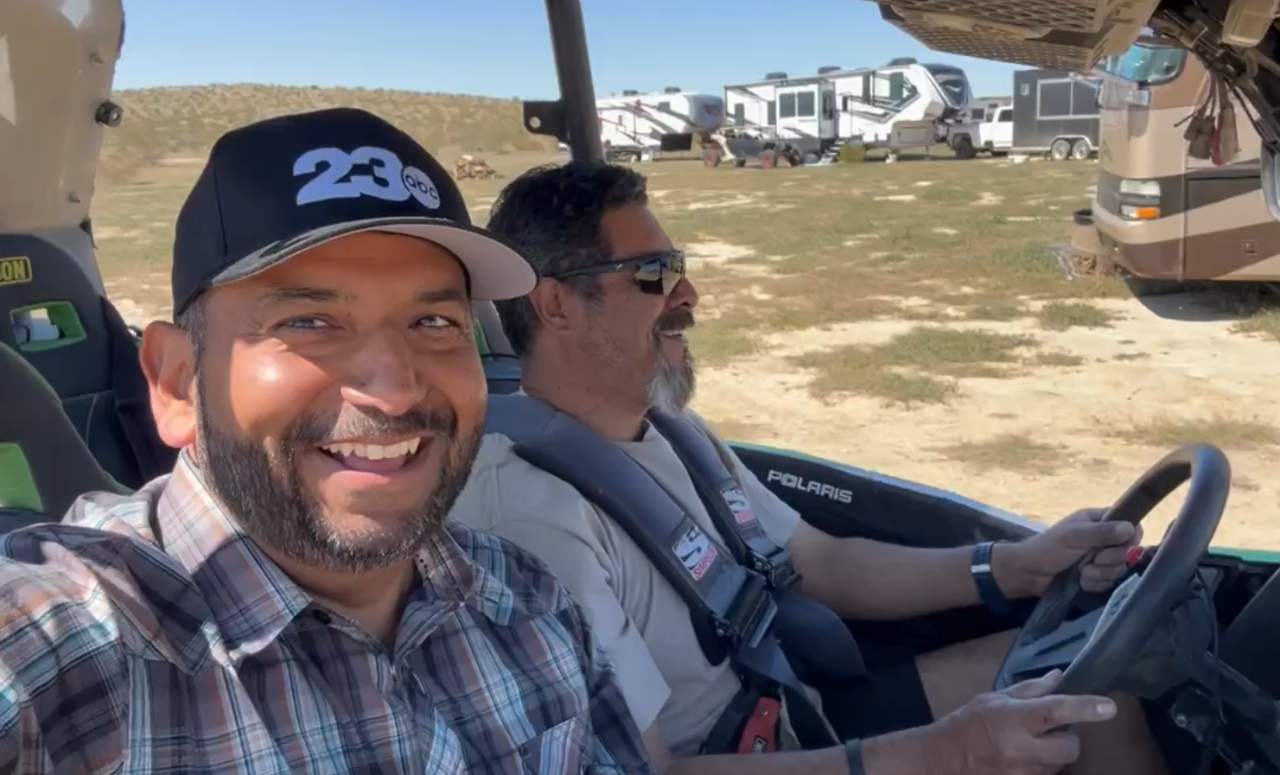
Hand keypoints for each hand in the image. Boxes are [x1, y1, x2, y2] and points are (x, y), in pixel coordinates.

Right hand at [923, 670, 1116, 774]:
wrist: (947, 757)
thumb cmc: (970, 722)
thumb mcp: (995, 698)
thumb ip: (1030, 690)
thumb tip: (1059, 677)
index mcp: (1016, 719)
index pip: (1057, 711)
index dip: (1085, 708)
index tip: (1109, 707)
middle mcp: (1023, 748)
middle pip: (1070, 747)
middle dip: (1067, 738)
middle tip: (1052, 730)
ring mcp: (1025, 771)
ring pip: (1060, 763)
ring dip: (1055, 752)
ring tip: (1033, 743)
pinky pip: (1047, 773)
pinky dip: (1043, 764)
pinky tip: (1025, 756)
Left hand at [996, 508, 1141, 597]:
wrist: (1029, 574)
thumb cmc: (1048, 548)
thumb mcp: (1074, 536)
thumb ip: (1102, 532)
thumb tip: (1130, 528)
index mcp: (1098, 521)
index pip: (1130, 526)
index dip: (1130, 538)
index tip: (1120, 545)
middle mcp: (1103, 539)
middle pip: (1128, 551)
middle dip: (1109, 560)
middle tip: (1092, 559)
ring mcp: (1100, 559)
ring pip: (1119, 569)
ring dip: (1100, 574)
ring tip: (1082, 572)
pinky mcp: (1096, 577)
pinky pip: (1109, 583)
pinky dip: (1095, 584)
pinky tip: (1081, 582)